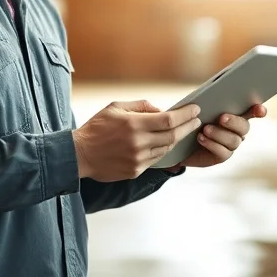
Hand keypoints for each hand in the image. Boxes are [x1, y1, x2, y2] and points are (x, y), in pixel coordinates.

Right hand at [72, 100, 200, 181]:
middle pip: (172, 135)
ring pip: (166, 148)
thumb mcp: (116, 107)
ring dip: (177, 139)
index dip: (185, 115)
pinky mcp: (135, 170)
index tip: (195, 109)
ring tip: (184, 131)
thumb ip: (141, 106)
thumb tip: (161, 109)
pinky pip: (156, 159)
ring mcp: (138, 159)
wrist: (79, 155)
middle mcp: (138, 142)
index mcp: (134, 124)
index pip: (169, 119)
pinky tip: (167, 143)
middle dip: (188, 127)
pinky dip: (164, 150)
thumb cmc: (97, 127)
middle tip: (197, 121)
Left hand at [168, 104, 266, 169]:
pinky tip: (201, 138)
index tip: (260, 109)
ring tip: (205, 129)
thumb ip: (210, 102)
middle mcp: (237, 130)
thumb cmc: (192, 120)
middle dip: (234, 122)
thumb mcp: (200, 108)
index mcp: (235, 114)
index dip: (258, 111)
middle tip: (222, 118)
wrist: (179, 142)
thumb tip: (214, 93)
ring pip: (234, 140)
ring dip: (219, 134)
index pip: (252, 111)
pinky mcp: (222, 156)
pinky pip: (223, 152)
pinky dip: (212, 144)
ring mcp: (231, 144)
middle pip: (244, 127)